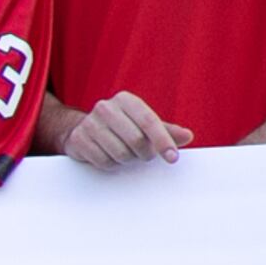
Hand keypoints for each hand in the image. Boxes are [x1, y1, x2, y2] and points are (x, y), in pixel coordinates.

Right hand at [56, 90, 191, 169]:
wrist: (80, 129)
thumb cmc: (120, 126)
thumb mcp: (143, 124)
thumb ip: (165, 130)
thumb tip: (187, 136)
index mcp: (125, 100)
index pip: (149, 121)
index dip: (163, 141)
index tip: (173, 157)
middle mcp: (105, 108)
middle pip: (136, 141)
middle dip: (144, 154)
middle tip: (144, 155)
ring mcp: (89, 123)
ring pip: (120, 154)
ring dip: (128, 160)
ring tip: (126, 154)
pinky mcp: (78, 140)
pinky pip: (104, 161)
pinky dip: (112, 164)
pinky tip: (110, 156)